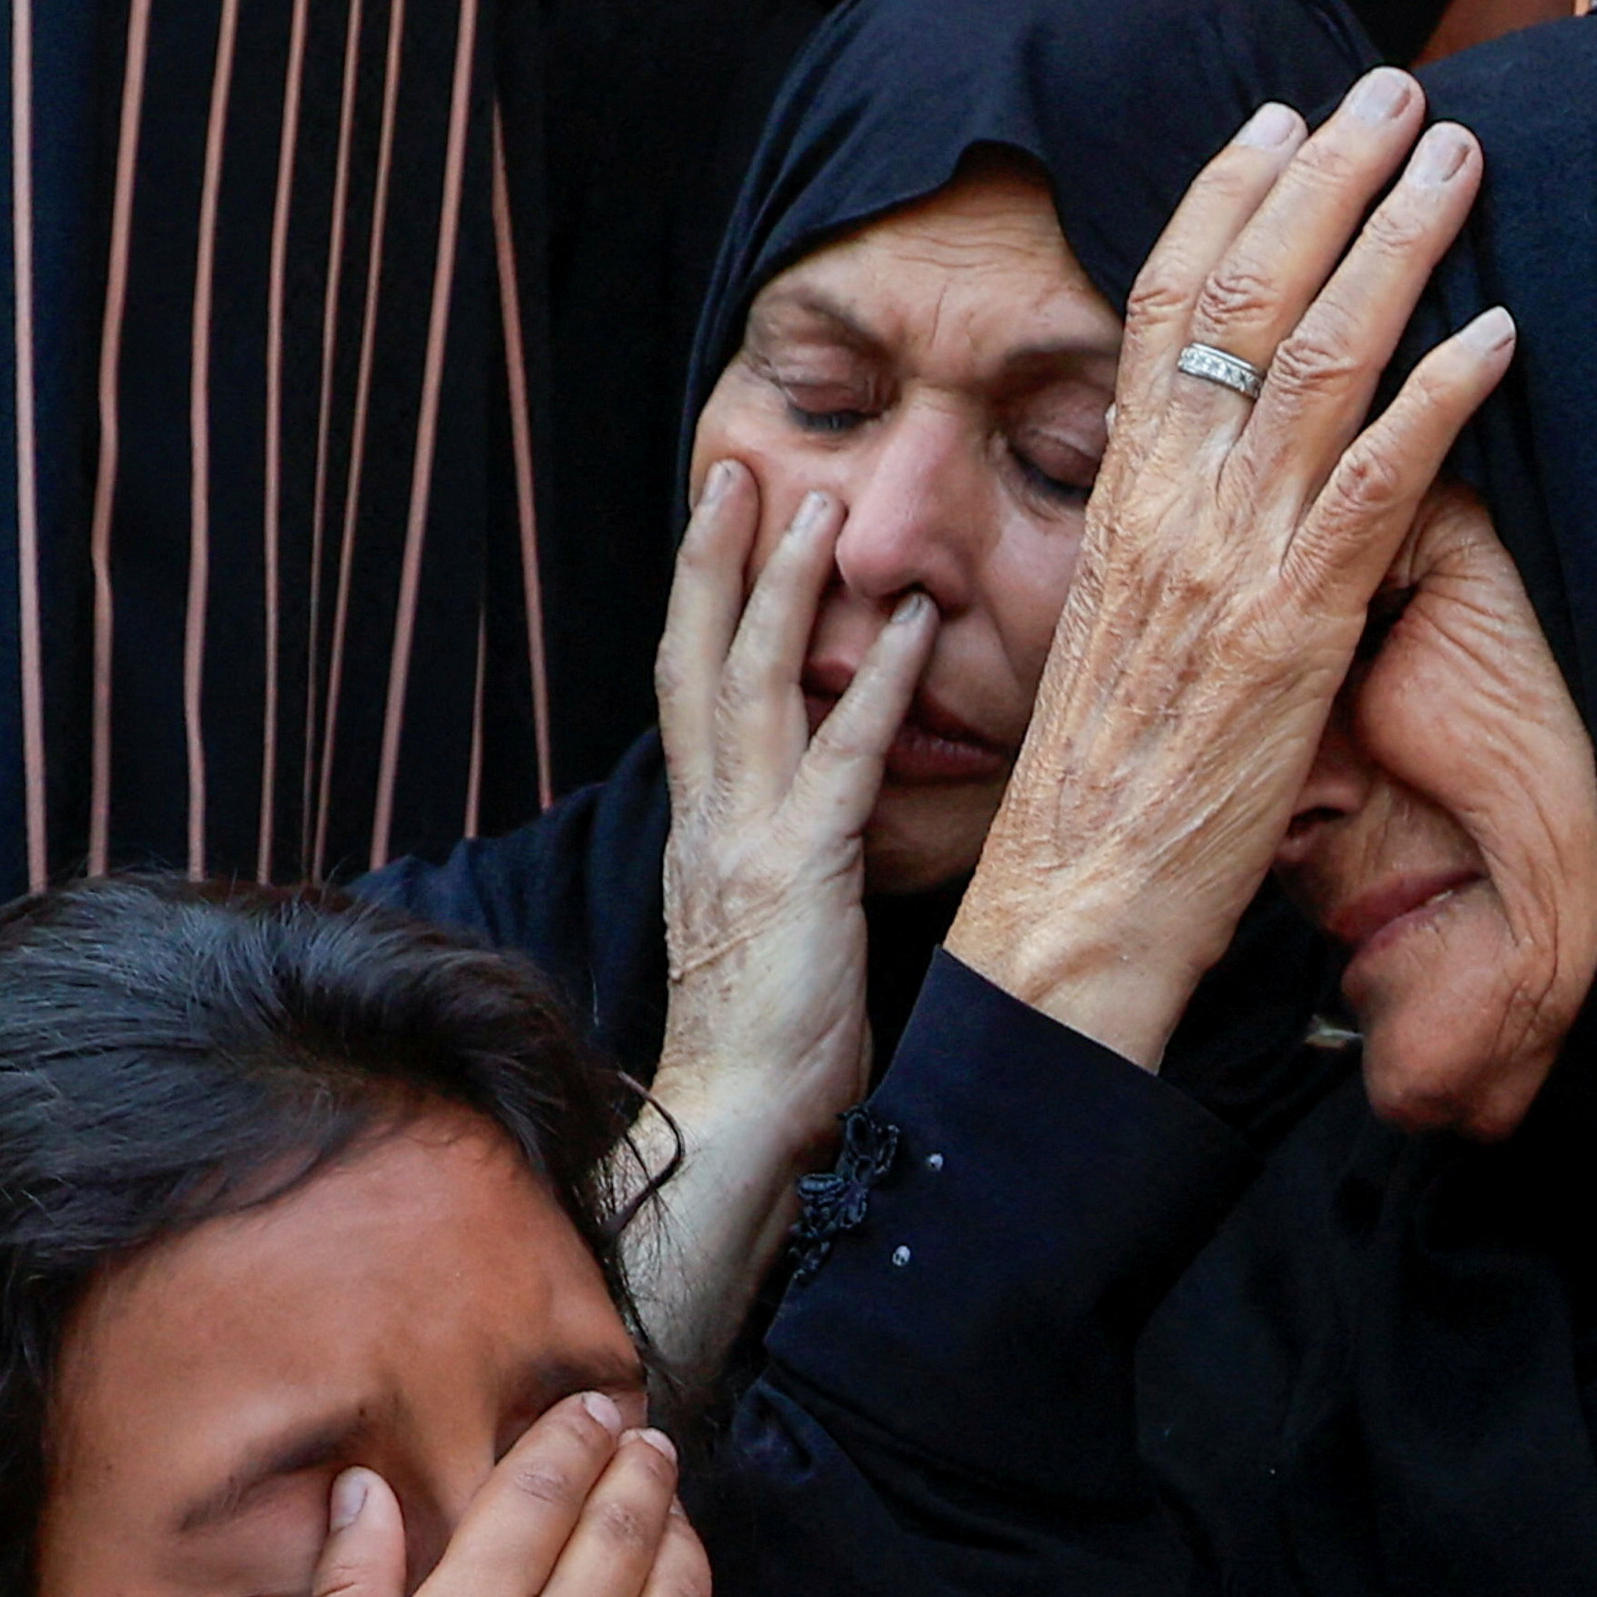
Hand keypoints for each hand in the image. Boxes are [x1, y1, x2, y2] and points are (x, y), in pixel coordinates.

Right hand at [280, 1393, 742, 1596]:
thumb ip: (353, 1587)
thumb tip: (365, 1487)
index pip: (539, 1492)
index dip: (570, 1436)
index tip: (591, 1408)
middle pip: (626, 1522)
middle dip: (639, 1466)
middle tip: (645, 1440)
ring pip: (684, 1588)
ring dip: (681, 1534)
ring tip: (672, 1512)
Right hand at [627, 464, 935, 1391]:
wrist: (736, 1126)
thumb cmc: (766, 1057)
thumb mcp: (769, 940)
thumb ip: (784, 875)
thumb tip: (815, 846)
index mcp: (698, 837)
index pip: (687, 697)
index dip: (696, 608)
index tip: (713, 529)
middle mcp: (707, 822)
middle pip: (696, 661)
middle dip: (714, 560)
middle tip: (736, 470)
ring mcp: (746, 841)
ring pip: (754, 682)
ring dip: (785, 587)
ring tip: (818, 506)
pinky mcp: (798, 871)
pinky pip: (840, 755)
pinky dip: (875, 684)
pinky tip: (909, 625)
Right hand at [950, 69, 1515, 1069]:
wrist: (1070, 920)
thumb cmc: (1094, 809)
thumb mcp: (1108, 649)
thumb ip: (1163, 559)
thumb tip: (1210, 507)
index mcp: (1117, 512)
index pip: (1161, 314)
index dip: (1220, 203)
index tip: (1275, 125)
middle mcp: (1167, 517)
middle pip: (1245, 301)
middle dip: (1326, 182)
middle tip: (1396, 100)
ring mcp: (1230, 568)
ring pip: (1317, 363)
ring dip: (1399, 247)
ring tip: (1458, 165)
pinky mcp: (1292, 634)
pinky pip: (1378, 486)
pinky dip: (1442, 396)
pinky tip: (1498, 331)